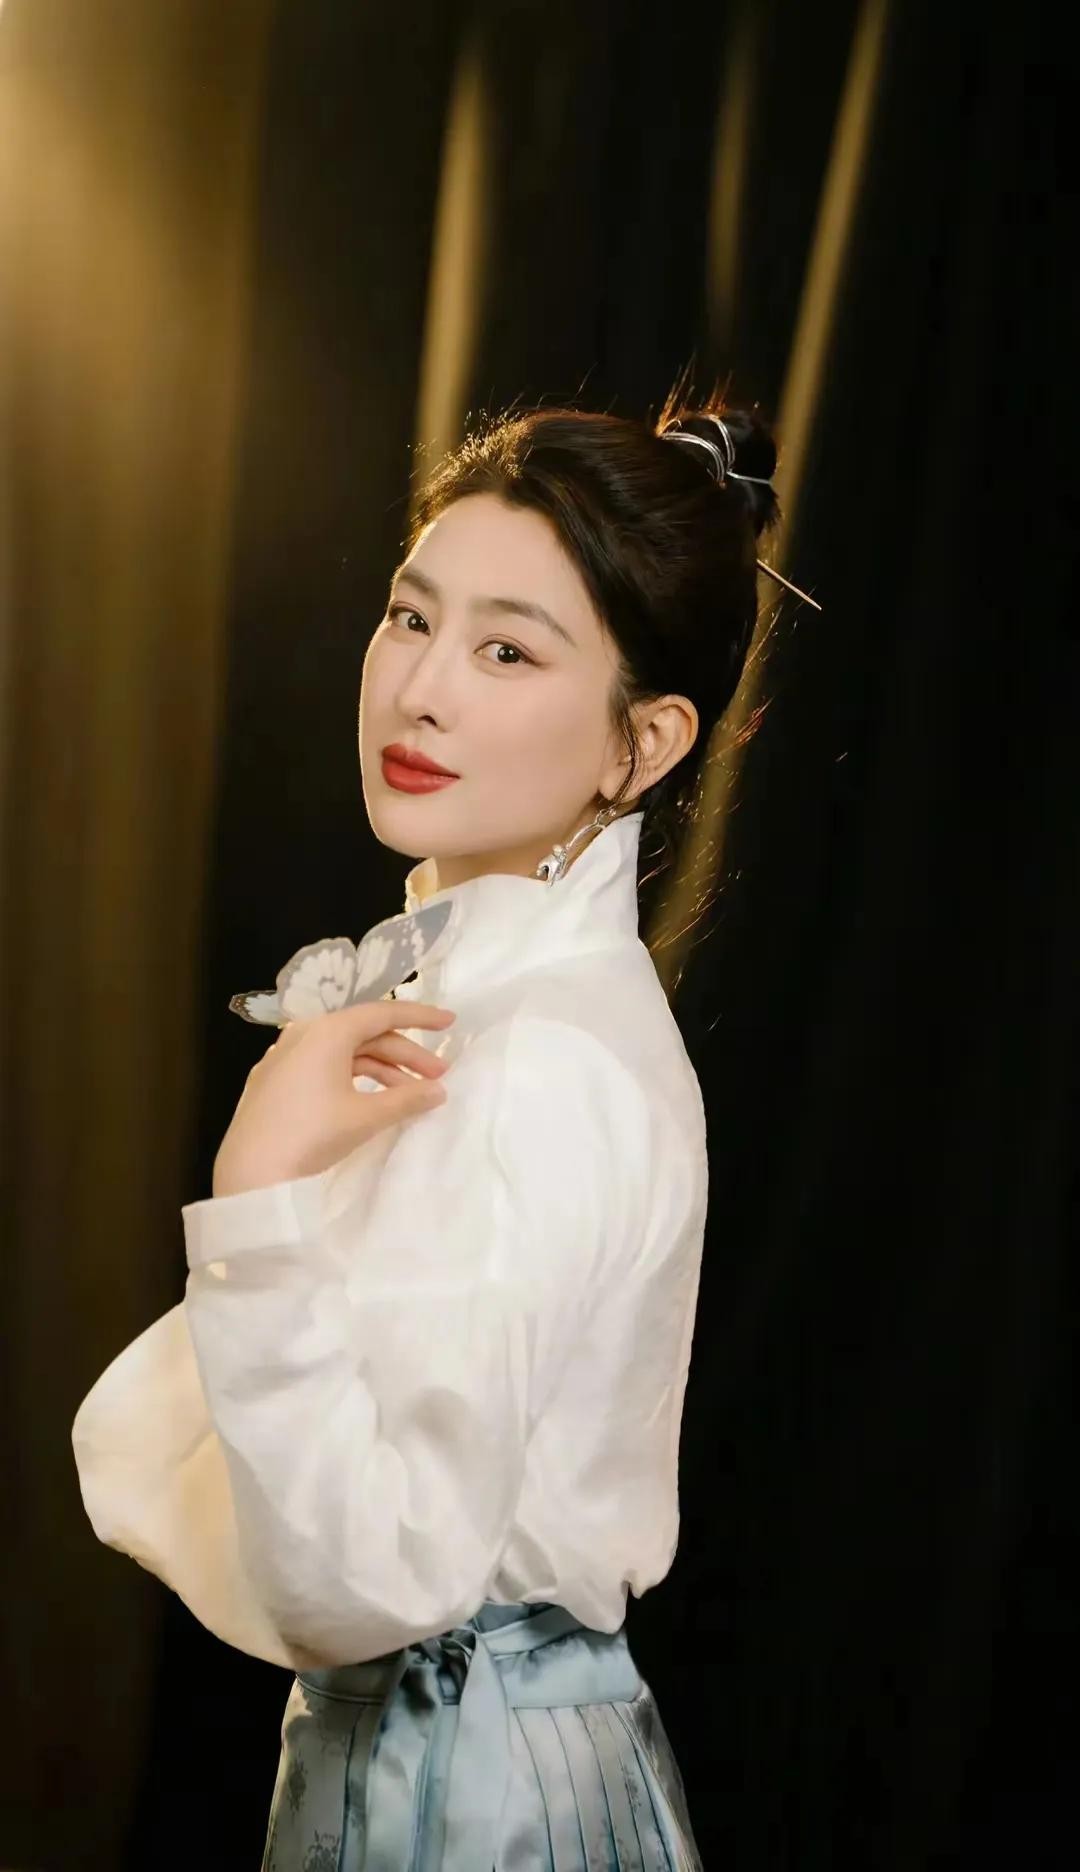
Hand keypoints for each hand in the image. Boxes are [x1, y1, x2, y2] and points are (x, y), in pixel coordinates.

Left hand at [212, 1001, 455, 1196]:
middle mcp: (305, 1033)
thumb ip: (407, 1099)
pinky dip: (354, 1078)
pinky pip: (325, 1067)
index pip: (383, 1013)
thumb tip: (438, 1091)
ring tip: (409, 1096)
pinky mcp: (276, 1080)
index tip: (450, 1023)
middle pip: (366, 1034)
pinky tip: (370, 1099)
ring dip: (382, 1070)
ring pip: (345, 1053)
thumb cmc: (311, 1134)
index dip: (420, 1017)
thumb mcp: (365, 1116)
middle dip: (405, 1054)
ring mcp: (286, 1056)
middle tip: (438, 1078)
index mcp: (328, 1031)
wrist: (250, 1170)